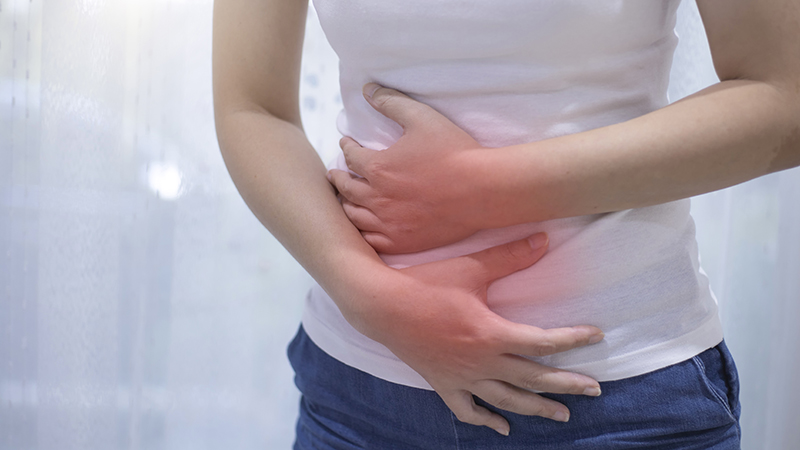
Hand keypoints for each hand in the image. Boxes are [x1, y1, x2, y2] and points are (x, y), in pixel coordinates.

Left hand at [328, 84, 495, 253]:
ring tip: (345, 199)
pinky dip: (362, 232)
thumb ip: (392, 102)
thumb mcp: (422, 118)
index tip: (346, 143)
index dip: (346, 147)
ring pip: (354, 216)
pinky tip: (363, 226)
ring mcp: (389, 224)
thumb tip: (368, 90)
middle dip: (338, 177)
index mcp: (378, 168)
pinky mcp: (403, 242)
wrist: (484, 190)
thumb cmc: (455, 153)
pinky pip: (371, 241)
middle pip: (346, 188)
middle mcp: (377, 199)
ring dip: (346, 204)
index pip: (351, 156)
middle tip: (335, 174)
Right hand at [349, 233, 603, 435]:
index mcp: (491, 334)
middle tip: (595, 388)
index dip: (573, 339)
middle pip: (533, 378)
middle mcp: (481, 362)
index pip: (543, 341)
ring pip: (507, 400)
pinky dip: (486, 421)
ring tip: (562, 415)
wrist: (381, 305)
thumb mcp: (470, 267)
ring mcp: (461, 378)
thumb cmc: (425, 283)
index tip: (597, 335)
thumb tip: (544, 239)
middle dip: (567, 385)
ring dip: (536, 408)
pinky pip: (467, 410)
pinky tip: (502, 428)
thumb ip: (509, 256)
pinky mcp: (443, 383)